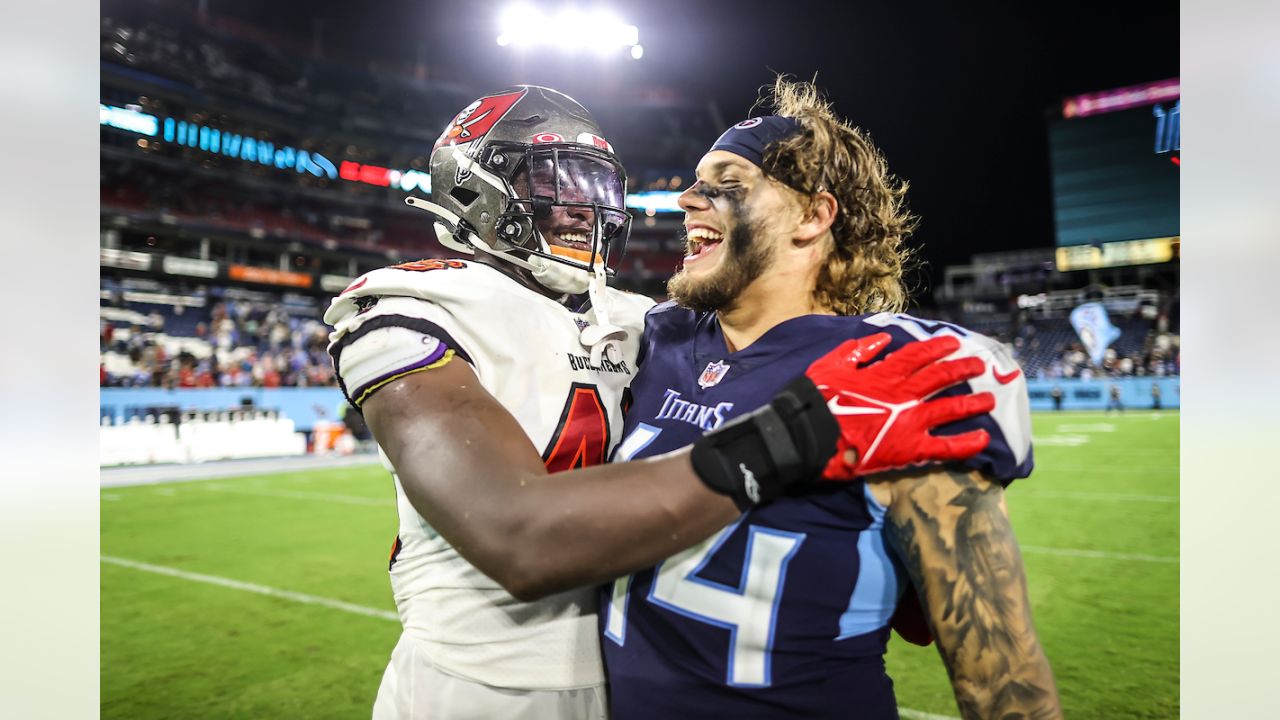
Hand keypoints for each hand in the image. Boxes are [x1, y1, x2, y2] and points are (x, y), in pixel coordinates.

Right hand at [805, 333, 993, 478]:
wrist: (808, 436)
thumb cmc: (815, 399)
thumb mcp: (830, 364)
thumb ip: (858, 351)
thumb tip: (883, 339)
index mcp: (884, 373)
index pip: (919, 355)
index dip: (938, 347)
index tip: (954, 343)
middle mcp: (903, 393)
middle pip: (941, 376)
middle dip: (963, 369)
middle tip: (979, 366)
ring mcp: (910, 421)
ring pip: (950, 408)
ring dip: (972, 403)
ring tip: (989, 400)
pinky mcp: (910, 449)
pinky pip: (945, 447)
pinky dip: (966, 443)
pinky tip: (983, 440)